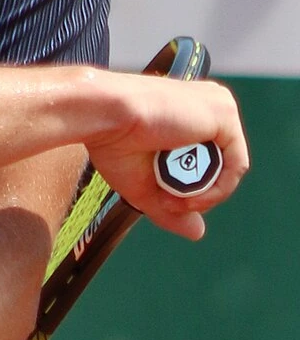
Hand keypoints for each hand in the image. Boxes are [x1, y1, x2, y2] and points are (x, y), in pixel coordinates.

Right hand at [85, 74, 248, 237]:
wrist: (104, 114)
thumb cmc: (113, 140)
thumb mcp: (146, 185)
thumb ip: (173, 208)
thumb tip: (198, 232)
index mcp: (190, 114)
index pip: (207, 161)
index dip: (189, 189)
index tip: (162, 198)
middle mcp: (209, 106)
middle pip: (219, 166)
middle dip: (196, 194)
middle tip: (167, 201)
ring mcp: (219, 108)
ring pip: (229, 168)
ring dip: (203, 195)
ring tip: (174, 199)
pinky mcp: (224, 114)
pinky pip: (235, 166)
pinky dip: (216, 189)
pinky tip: (190, 196)